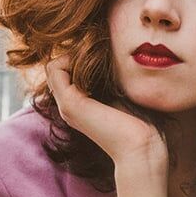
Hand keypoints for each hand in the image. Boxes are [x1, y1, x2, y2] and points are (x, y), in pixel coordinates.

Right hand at [45, 55, 168, 168]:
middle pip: (57, 68)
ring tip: (95, 53)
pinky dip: (70, 57)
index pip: (64, 72)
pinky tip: (94, 59)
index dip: (78, 57)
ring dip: (72, 53)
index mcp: (80, 106)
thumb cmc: (140, 123)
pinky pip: (55, 68)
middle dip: (74, 53)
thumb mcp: (122, 95)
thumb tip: (112, 54)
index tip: (101, 52)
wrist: (141, 146)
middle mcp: (69, 106)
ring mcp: (66, 105)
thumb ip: (111, 80)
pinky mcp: (70, 103)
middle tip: (97, 49)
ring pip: (54, 66)